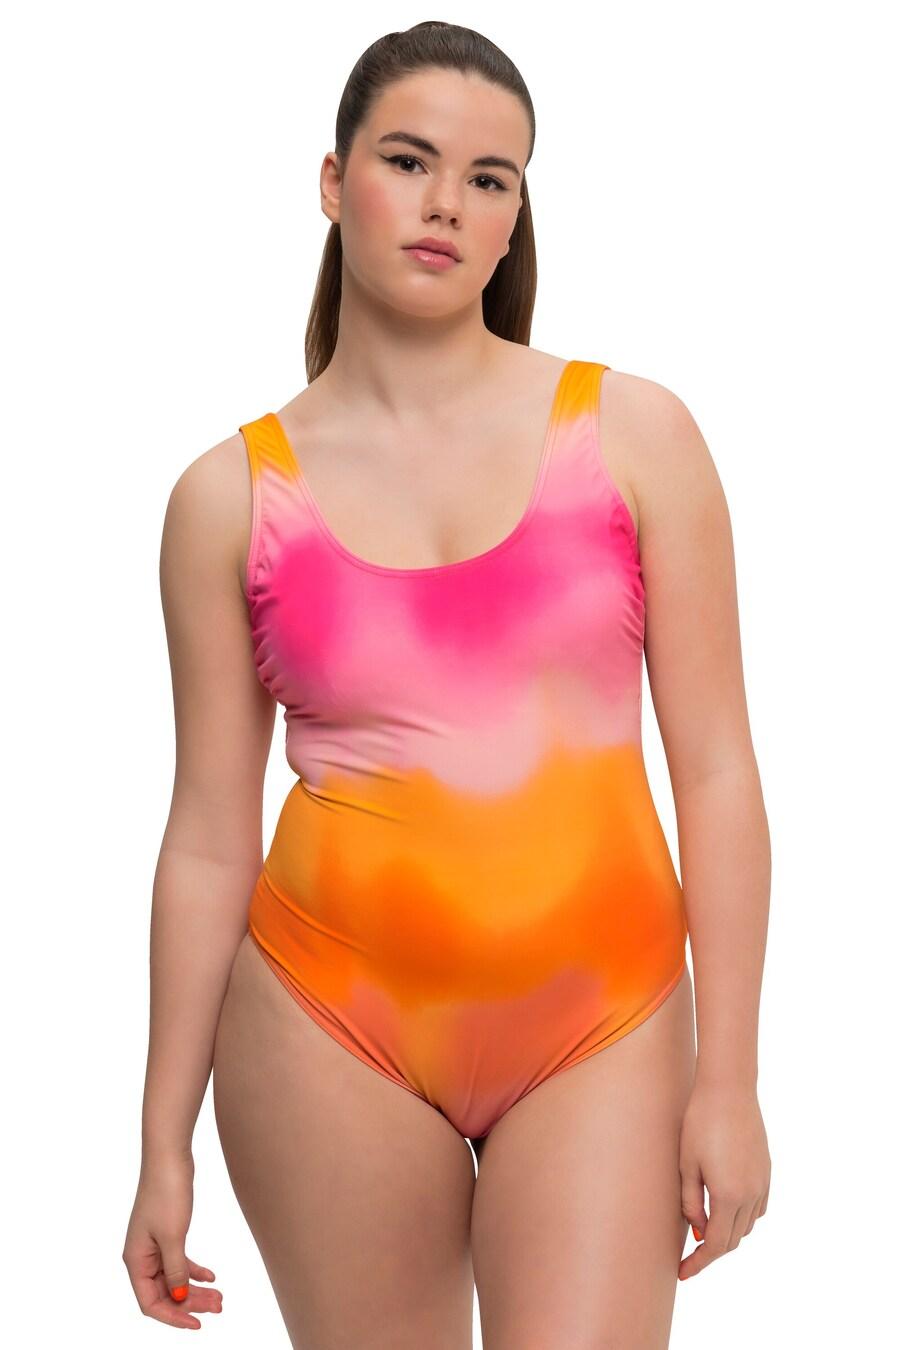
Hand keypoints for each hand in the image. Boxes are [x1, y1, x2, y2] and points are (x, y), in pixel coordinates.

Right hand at [122, 1150, 222, 1328]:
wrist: (169, 1157)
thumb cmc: (166, 1193)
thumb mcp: (173, 1237)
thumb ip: (176, 1271)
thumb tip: (179, 1299)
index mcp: (136, 1260)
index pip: (150, 1302)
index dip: (173, 1317)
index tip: (197, 1324)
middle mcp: (141, 1255)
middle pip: (164, 1292)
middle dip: (190, 1303)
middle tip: (218, 1307)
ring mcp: (154, 1244)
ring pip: (174, 1278)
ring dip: (195, 1289)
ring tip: (220, 1296)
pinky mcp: (167, 1232)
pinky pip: (179, 1260)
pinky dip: (194, 1270)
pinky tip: (212, 1276)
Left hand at [678, 1080, 770, 1279]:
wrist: (729, 1089)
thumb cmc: (700, 1122)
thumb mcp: (687, 1164)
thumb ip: (691, 1202)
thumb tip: (698, 1231)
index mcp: (729, 1196)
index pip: (715, 1244)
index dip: (699, 1263)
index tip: (683, 1273)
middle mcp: (751, 1194)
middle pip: (733, 1239)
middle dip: (711, 1251)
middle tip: (689, 1257)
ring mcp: (762, 1183)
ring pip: (747, 1225)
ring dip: (728, 1234)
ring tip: (704, 1232)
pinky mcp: (766, 1171)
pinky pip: (757, 1208)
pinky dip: (742, 1217)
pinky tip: (726, 1209)